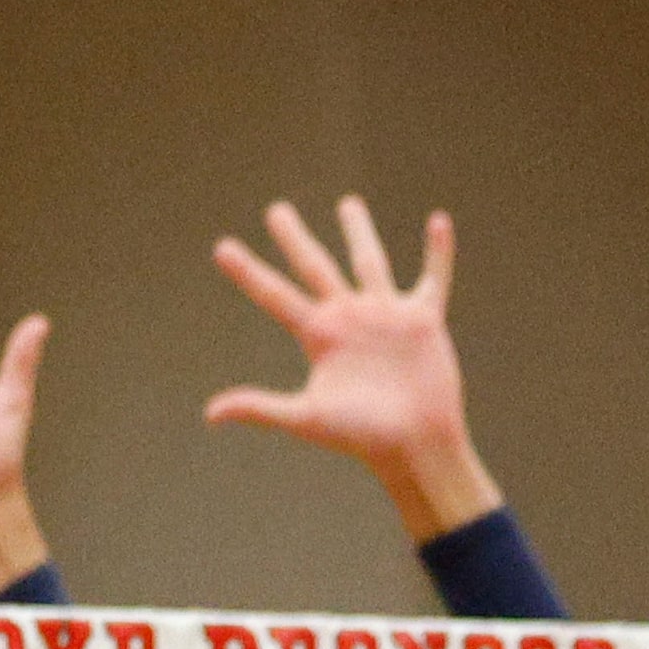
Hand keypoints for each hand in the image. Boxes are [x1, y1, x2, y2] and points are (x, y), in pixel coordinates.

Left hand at [208, 196, 500, 540]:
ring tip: (347, 204)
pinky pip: (433, 278)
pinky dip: (438, 253)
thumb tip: (210, 414)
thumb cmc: (360, 436)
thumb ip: (260, 408)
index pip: (275, 295)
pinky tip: (438, 222)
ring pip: (369, 262)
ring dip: (359, 232)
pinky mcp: (423, 320)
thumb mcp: (306, 417)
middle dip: (295, 239)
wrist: (413, 444)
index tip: (221, 248)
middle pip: (315, 266)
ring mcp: (385, 316)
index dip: (248, 272)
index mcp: (319, 336)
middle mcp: (348, 318)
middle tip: (276, 210)